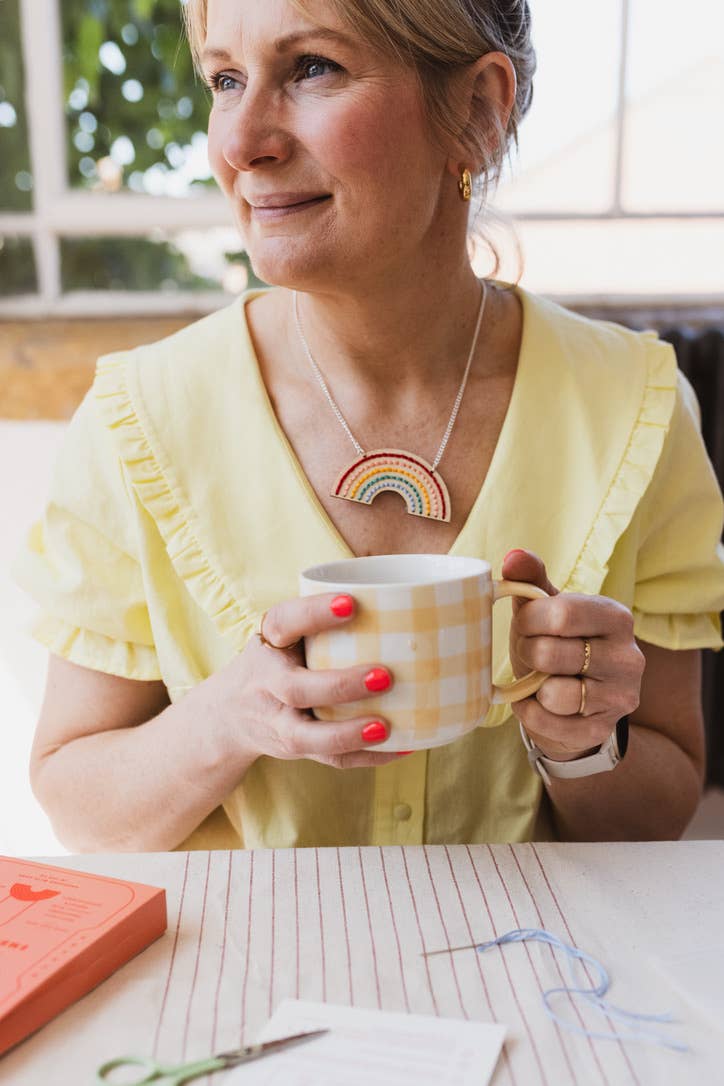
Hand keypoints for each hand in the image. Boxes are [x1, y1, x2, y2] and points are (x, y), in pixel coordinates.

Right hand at [207, 593, 399, 770]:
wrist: (228, 714)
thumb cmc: (277, 661)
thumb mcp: (284, 635)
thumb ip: (321, 623)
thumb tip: (401, 602)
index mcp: (268, 644)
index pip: (284, 622)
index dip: (314, 612)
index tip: (351, 603)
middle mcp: (267, 684)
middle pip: (294, 689)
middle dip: (340, 685)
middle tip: (385, 676)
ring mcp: (277, 722)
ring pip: (305, 736)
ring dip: (347, 733)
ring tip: (385, 727)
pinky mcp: (293, 749)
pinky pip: (330, 759)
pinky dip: (367, 756)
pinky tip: (402, 745)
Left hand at [503, 549, 644, 760]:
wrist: (571, 700)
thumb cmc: (554, 643)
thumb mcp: (544, 608)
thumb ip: (530, 578)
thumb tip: (513, 556)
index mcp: (616, 617)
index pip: (561, 614)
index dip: (529, 620)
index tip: (525, 623)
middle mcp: (629, 657)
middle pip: (552, 653)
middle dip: (527, 652)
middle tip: (530, 653)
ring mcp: (620, 697)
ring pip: (554, 694)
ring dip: (532, 687)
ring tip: (538, 679)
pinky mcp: (602, 729)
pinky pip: (550, 724)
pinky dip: (531, 714)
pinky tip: (536, 703)